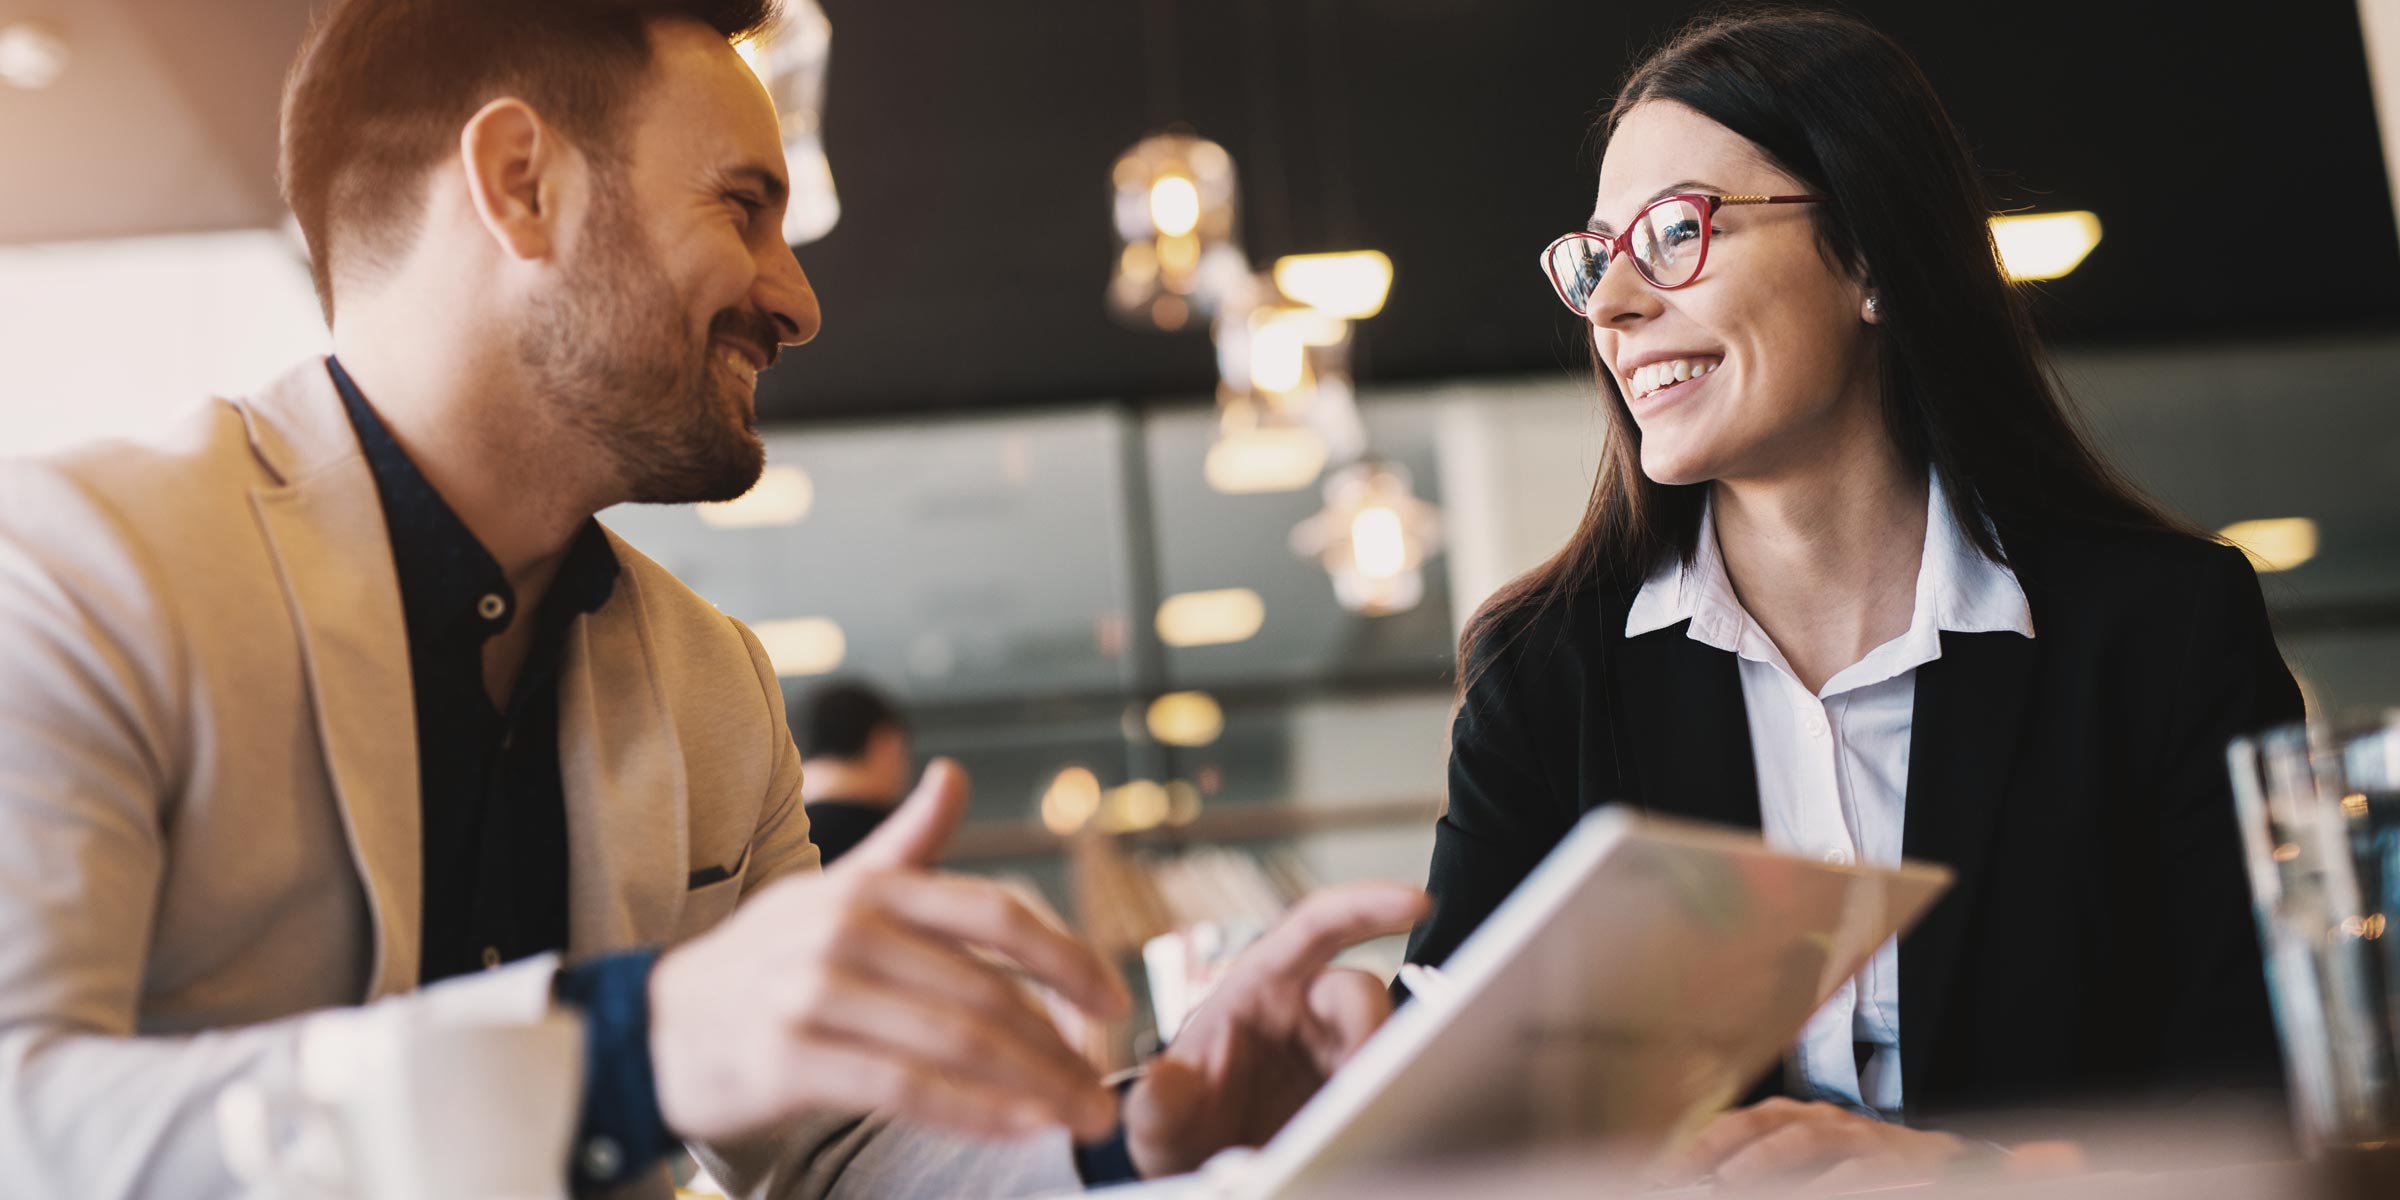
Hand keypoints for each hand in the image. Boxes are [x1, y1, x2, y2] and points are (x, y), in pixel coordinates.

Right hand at [648, 759, 1130, 1143]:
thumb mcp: (831, 890)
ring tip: (1077, 1116)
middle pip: (986, 991)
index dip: (1066, 959)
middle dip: (1059, 1047)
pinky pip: (905, 1088)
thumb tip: (954, 775)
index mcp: (869, 887)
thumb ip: (906, 845)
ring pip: (955, 1044)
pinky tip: (1020, 1126)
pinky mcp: (790, 1059)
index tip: (1115, 1001)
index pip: (993, 914)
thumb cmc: (761, 962)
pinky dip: (974, 1112)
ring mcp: (814, 994)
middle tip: (1103, 1089)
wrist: (655, 1027)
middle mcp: (845, 931)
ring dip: (1032, 1087)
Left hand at [1123, 883, 1430, 1178]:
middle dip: (1372, 1028)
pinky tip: (1377, 1129)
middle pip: (1360, 994)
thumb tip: (1167, 1079)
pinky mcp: (1355, 1094)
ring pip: (1385, 1040)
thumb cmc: (1178, 1131)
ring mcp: (1335, 1055)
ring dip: (1384, 1072)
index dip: (1365, 906)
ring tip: (1359, 1117)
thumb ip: (1158, 1100)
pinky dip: (1392, 1101)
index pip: (1316, 927)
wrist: (1200, 1179)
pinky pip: (1391, 1083)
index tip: (1416, 903)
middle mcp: (1304, 1012)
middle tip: (1363, 1079)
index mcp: (1257, 987)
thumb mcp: (1156, 1119)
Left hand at [1649, 1097, 1967, 1192]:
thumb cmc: (1862, 1165)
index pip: (1735, 1123)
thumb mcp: (1809, 1163)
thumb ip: (1764, 1171)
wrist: (1943, 1162)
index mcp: (1793, 1118)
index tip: (1660, 1172)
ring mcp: (1856, 1135)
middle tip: (1679, 1174)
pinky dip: (1826, 1185)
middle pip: (1759, 1120)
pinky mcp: (1892, 1159)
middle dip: (1714, 1146)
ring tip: (1730, 1179)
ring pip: (1803, 1137)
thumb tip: (1711, 1183)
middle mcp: (1819, 1118)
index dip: (1696, 1146)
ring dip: (1762, 1159)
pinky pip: (1855, 1171)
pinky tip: (1805, 1196)